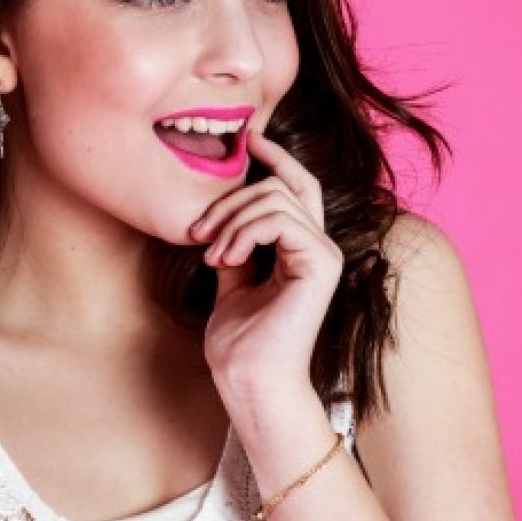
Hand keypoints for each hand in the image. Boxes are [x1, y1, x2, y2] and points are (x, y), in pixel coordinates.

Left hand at [187, 128, 343, 405]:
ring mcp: (324, 254)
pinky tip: (227, 258)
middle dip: (231, 198)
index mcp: (302, 248)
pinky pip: (280, 220)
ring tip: (211, 253)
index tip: (247, 139)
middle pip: (282, 185)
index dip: (276, 157)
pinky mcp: (321, 264)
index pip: (297, 186)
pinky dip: (245, 232)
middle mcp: (319, 246)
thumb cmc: (240, 344)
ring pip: (276, 198)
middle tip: (197, 232)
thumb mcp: (230, 279)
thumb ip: (236, 244)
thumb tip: (221, 215)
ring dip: (232, 219)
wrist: (250, 382)